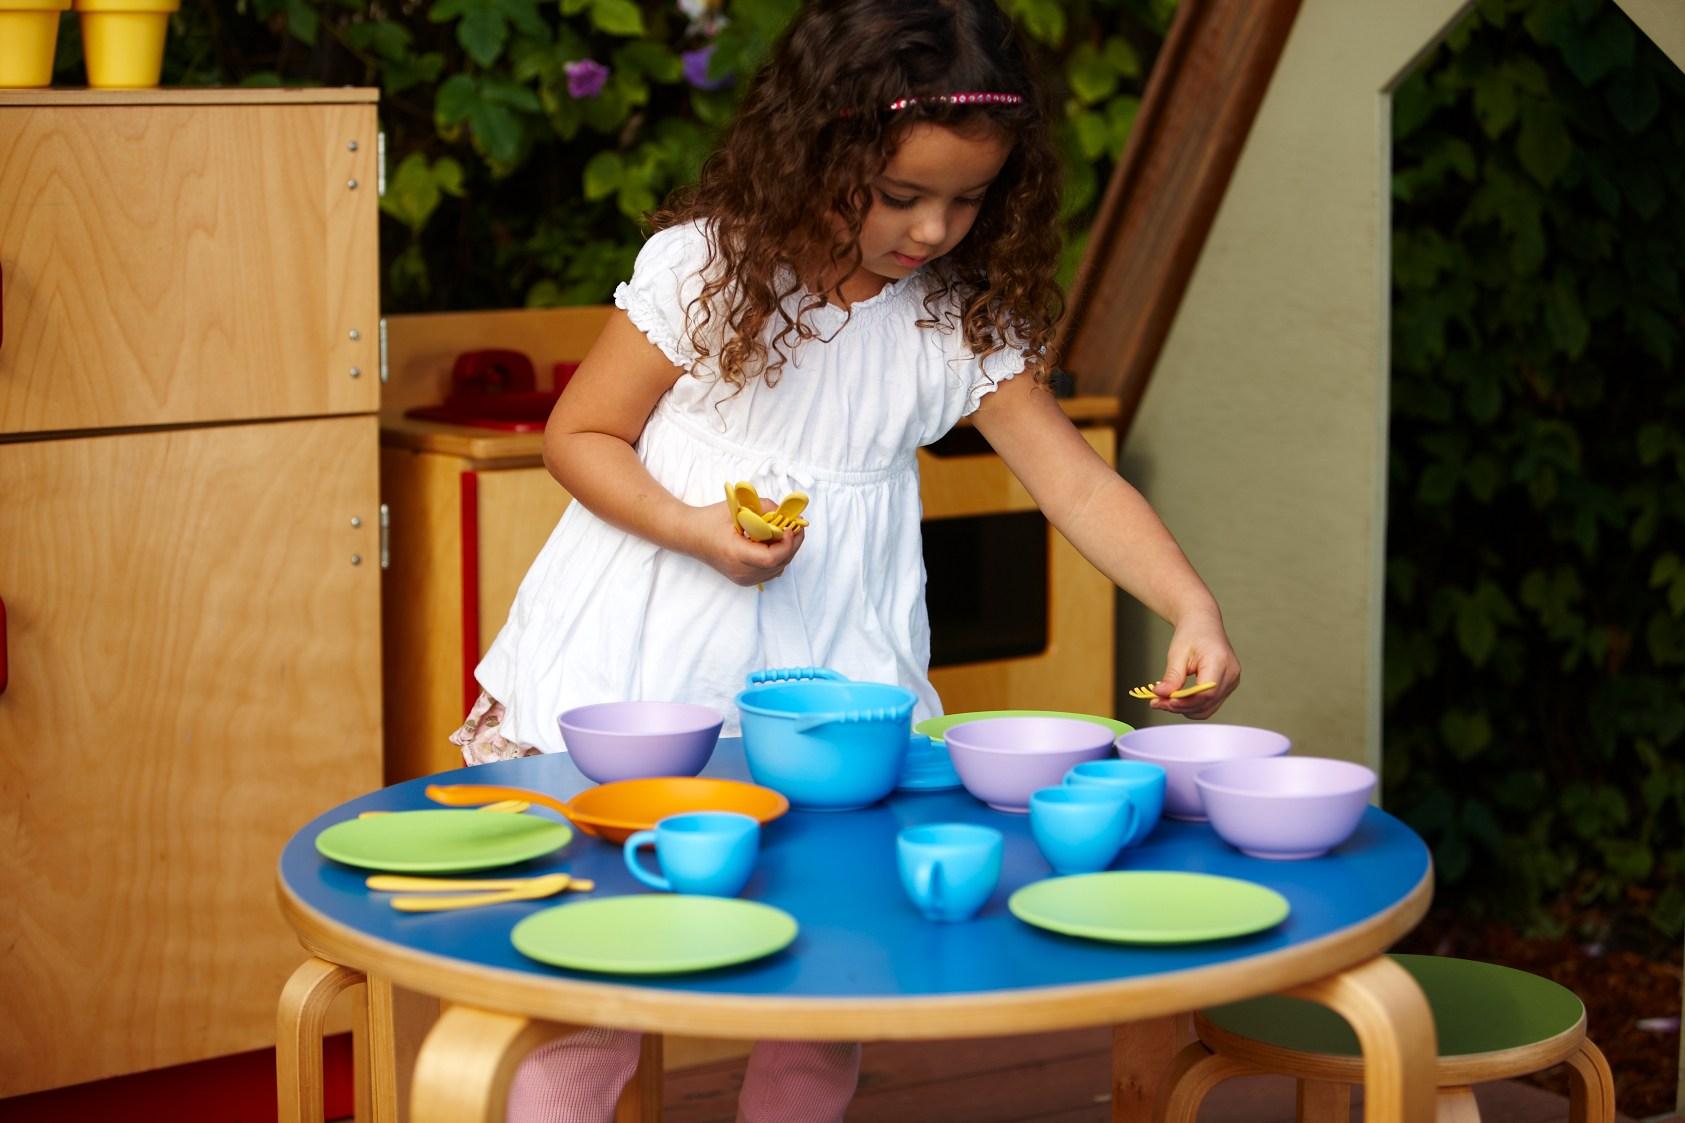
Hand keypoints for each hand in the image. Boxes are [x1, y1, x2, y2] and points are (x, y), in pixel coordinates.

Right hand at [686, 499, 804, 586]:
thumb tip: (785, 512)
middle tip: (796, 526)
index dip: (787, 543)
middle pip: (778, 564)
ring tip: (786, 533)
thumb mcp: (736, 507)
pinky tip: (774, 544)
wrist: (690, 536)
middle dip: (792, 544)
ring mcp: (742, 579)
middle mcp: (740, 571)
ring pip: (777, 570)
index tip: (790, 526)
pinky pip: (770, 572)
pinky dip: (778, 558)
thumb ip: (763, 506)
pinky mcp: (744, 579)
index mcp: (736, 554)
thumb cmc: (709, 520)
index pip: (771, 558)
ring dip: (786, 551)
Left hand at [1149, 606, 1238, 718]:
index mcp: (1220, 662)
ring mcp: (1231, 682)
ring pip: (1207, 708)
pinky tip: (1176, 699)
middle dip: (1180, 707)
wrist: (1203, 623)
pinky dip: (1192, 705)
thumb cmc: (1192, 633)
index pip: (1206, 693)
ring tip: (1164, 700)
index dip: (1185, 702)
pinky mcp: (1227, 686)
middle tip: (1157, 702)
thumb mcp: (1177, 653)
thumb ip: (1171, 677)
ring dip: (1185, 709)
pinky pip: (1209, 704)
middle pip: (1206, 703)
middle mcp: (1231, 674)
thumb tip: (1161, 694)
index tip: (1164, 702)